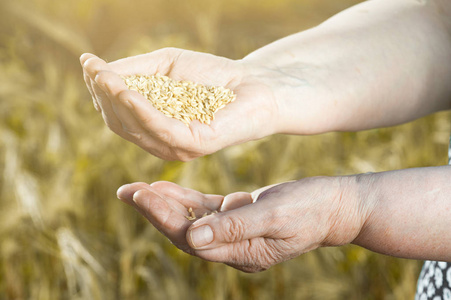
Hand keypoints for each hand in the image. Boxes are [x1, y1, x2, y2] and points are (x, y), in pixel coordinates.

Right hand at [80, 48, 278, 160]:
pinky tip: (127, 91)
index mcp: (151, 125)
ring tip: (103, 76)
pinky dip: (141, 110)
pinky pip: (160, 129)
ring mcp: (176, 146)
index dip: (99, 90)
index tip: (87, 64)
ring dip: (115, 101)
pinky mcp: (194, 144)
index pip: (115, 113)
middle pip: (118, 122)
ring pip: (134, 127)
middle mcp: (160, 140)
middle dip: (102, 95)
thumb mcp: (165, 66)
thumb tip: (95, 68)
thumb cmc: (211, 75)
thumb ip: (134, 70)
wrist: (254, 83)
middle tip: (93, 69)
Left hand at [117, 177, 368, 271]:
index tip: (139, 195)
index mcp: (241, 253)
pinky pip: (205, 210)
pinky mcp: (238, 218)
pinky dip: (185, 199)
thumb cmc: (310, 209)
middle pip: (184, 231)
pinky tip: (167, 188)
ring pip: (191, 220)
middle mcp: (233, 249)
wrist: (333, 207)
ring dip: (165, 205)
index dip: (162, 217)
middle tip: (126, 191)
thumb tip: (192, 238)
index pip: (191, 238)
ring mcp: (234, 234)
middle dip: (155, 211)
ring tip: (138, 189)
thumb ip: (234, 227)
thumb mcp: (275, 215)